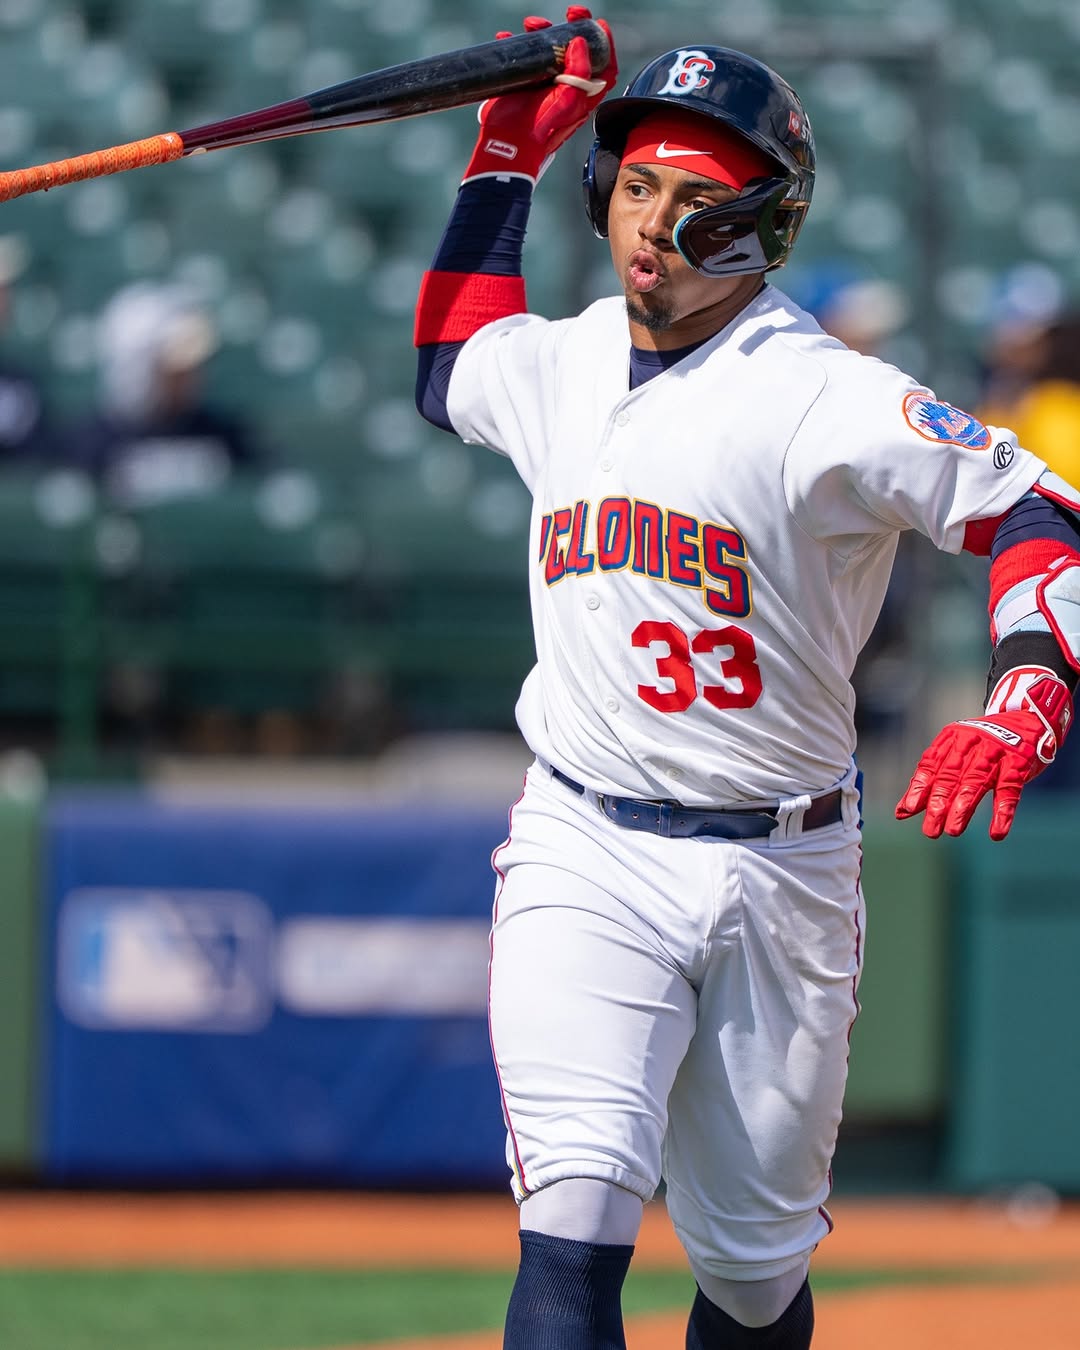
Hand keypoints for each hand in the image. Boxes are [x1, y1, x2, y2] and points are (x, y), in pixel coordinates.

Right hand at [463, 7, 616, 183]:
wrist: (509, 143)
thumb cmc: (542, 127)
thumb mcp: (567, 100)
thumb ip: (579, 72)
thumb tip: (579, 42)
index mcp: (583, 92)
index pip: (603, 63)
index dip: (603, 41)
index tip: (595, 23)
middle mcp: (566, 86)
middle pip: (574, 49)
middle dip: (571, 27)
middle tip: (568, 13)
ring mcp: (543, 84)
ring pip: (548, 48)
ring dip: (542, 32)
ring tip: (530, 25)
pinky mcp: (522, 83)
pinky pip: (522, 58)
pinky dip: (515, 44)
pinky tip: (507, 38)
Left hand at [895, 668, 1072, 839]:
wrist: (1026, 720)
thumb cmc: (983, 746)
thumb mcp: (955, 755)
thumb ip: (931, 782)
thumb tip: (902, 812)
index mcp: (952, 738)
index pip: (931, 764)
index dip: (920, 787)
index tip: (908, 809)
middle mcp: (972, 742)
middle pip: (951, 775)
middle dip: (939, 803)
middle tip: (930, 830)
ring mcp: (996, 751)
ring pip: (976, 781)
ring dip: (964, 808)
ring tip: (953, 831)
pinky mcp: (1019, 762)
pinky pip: (1010, 789)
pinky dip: (1003, 812)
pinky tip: (997, 833)